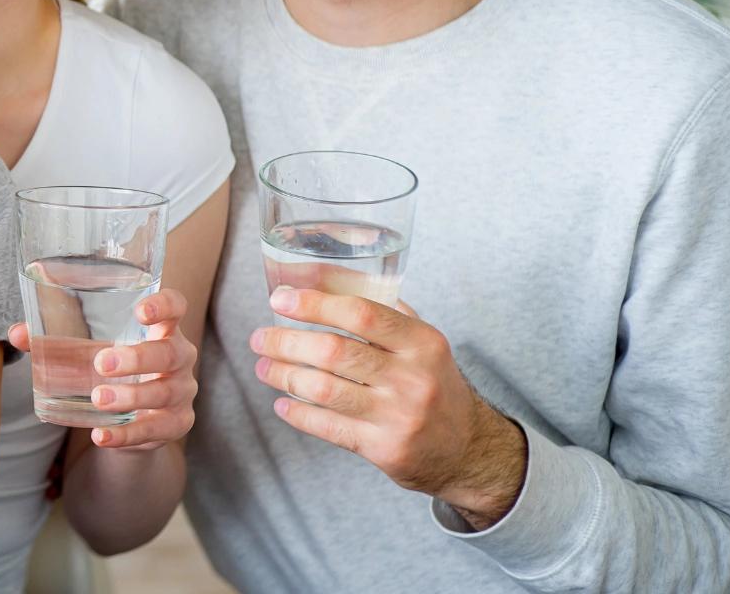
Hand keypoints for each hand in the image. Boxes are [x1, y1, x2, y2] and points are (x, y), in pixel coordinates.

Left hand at [8, 288, 198, 449]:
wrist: (136, 418)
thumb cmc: (114, 369)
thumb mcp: (91, 351)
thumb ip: (54, 340)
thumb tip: (16, 333)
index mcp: (161, 329)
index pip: (175, 308)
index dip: (164, 305)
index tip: (140, 310)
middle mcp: (179, 359)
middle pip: (169, 353)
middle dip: (137, 357)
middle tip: (102, 362)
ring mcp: (180, 394)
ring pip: (163, 393)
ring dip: (131, 396)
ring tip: (98, 397)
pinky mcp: (174, 425)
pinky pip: (153, 431)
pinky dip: (126, 435)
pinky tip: (101, 437)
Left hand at [252, 286, 526, 527]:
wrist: (469, 450)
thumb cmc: (435, 385)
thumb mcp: (425, 344)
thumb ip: (385, 313)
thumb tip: (325, 280)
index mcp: (422, 342)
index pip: (362, 313)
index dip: (315, 304)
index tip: (280, 300)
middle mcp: (412, 377)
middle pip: (334, 352)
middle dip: (285, 343)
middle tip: (260, 339)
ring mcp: (399, 416)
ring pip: (324, 390)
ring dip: (283, 376)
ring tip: (264, 368)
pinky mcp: (385, 449)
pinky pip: (328, 426)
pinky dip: (298, 414)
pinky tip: (282, 403)